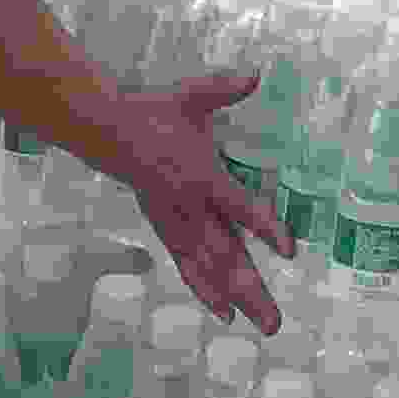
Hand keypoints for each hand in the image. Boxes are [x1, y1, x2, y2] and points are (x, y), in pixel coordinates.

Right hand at [103, 73, 287, 330]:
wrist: (108, 133)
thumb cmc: (154, 113)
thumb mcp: (192, 96)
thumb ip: (225, 88)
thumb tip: (256, 73)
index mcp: (202, 177)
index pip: (240, 208)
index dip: (265, 229)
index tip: (290, 251)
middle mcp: (191, 209)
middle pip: (226, 258)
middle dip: (252, 290)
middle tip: (275, 323)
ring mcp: (177, 224)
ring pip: (210, 270)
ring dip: (235, 298)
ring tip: (260, 324)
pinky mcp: (166, 230)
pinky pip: (189, 267)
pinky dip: (206, 291)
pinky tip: (223, 312)